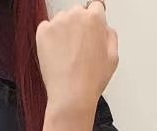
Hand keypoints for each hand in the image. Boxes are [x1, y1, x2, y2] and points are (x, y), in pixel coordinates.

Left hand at [35, 1, 117, 115]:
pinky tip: (56, 55)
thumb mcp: (113, 57)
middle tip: (79, 49)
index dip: (94, 22)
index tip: (90, 32)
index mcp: (95, 18)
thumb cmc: (91, 80)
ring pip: (61, 20)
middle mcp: (76, 15)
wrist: (71, 95)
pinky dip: (49, 39)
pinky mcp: (43, 32)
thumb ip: (110, 35)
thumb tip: (104, 29)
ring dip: (63, 32)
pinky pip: (46, 29)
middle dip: (78, 26)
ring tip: (67, 55)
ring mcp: (58, 23)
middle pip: (77, 13)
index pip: (95, 8)